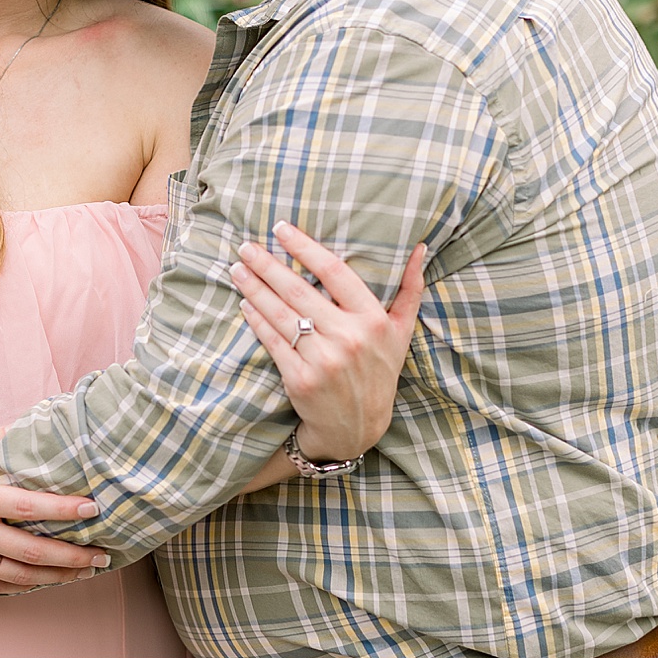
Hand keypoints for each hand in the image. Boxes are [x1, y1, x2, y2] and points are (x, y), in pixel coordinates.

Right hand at [0, 427, 111, 592]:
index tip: (93, 508)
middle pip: (33, 551)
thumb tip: (20, 428)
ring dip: (56, 576)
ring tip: (83, 572)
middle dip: (73, 555)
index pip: (29, 506)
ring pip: (19, 575)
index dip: (65, 509)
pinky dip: (24, 586)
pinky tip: (43, 581)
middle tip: (102, 554)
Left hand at [232, 222, 426, 460]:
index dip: (305, 247)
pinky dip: (256, 320)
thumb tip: (419, 246)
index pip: (335, 272)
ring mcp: (324, 360)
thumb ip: (410, 288)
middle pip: (299, 291)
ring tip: (238, 269)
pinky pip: (273, 341)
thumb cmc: (378, 371)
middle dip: (267, 265)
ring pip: (281, 314)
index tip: (280, 229)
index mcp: (373, 321)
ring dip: (254, 288)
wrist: (357, 427)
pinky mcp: (300, 379)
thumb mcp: (400, 332)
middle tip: (246, 246)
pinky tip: (245, 303)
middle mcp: (349, 338)